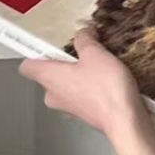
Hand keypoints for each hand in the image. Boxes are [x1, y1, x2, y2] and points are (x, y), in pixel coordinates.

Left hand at [19, 28, 142, 138]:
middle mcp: (55, 95)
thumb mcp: (94, 52)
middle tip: (77, 51)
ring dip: (78, 76)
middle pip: (49, 76)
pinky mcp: (86, 116)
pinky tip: (106, 81)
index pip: (27, 66)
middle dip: (62, 64)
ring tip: (95, 64)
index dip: (35, 54)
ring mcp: (70, 109)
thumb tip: (84, 32)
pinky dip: (91, 89)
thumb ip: (84, 38)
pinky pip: (83, 97)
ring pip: (67, 87)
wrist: (126, 122)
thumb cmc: (106, 90)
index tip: (46, 46)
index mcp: (48, 77)